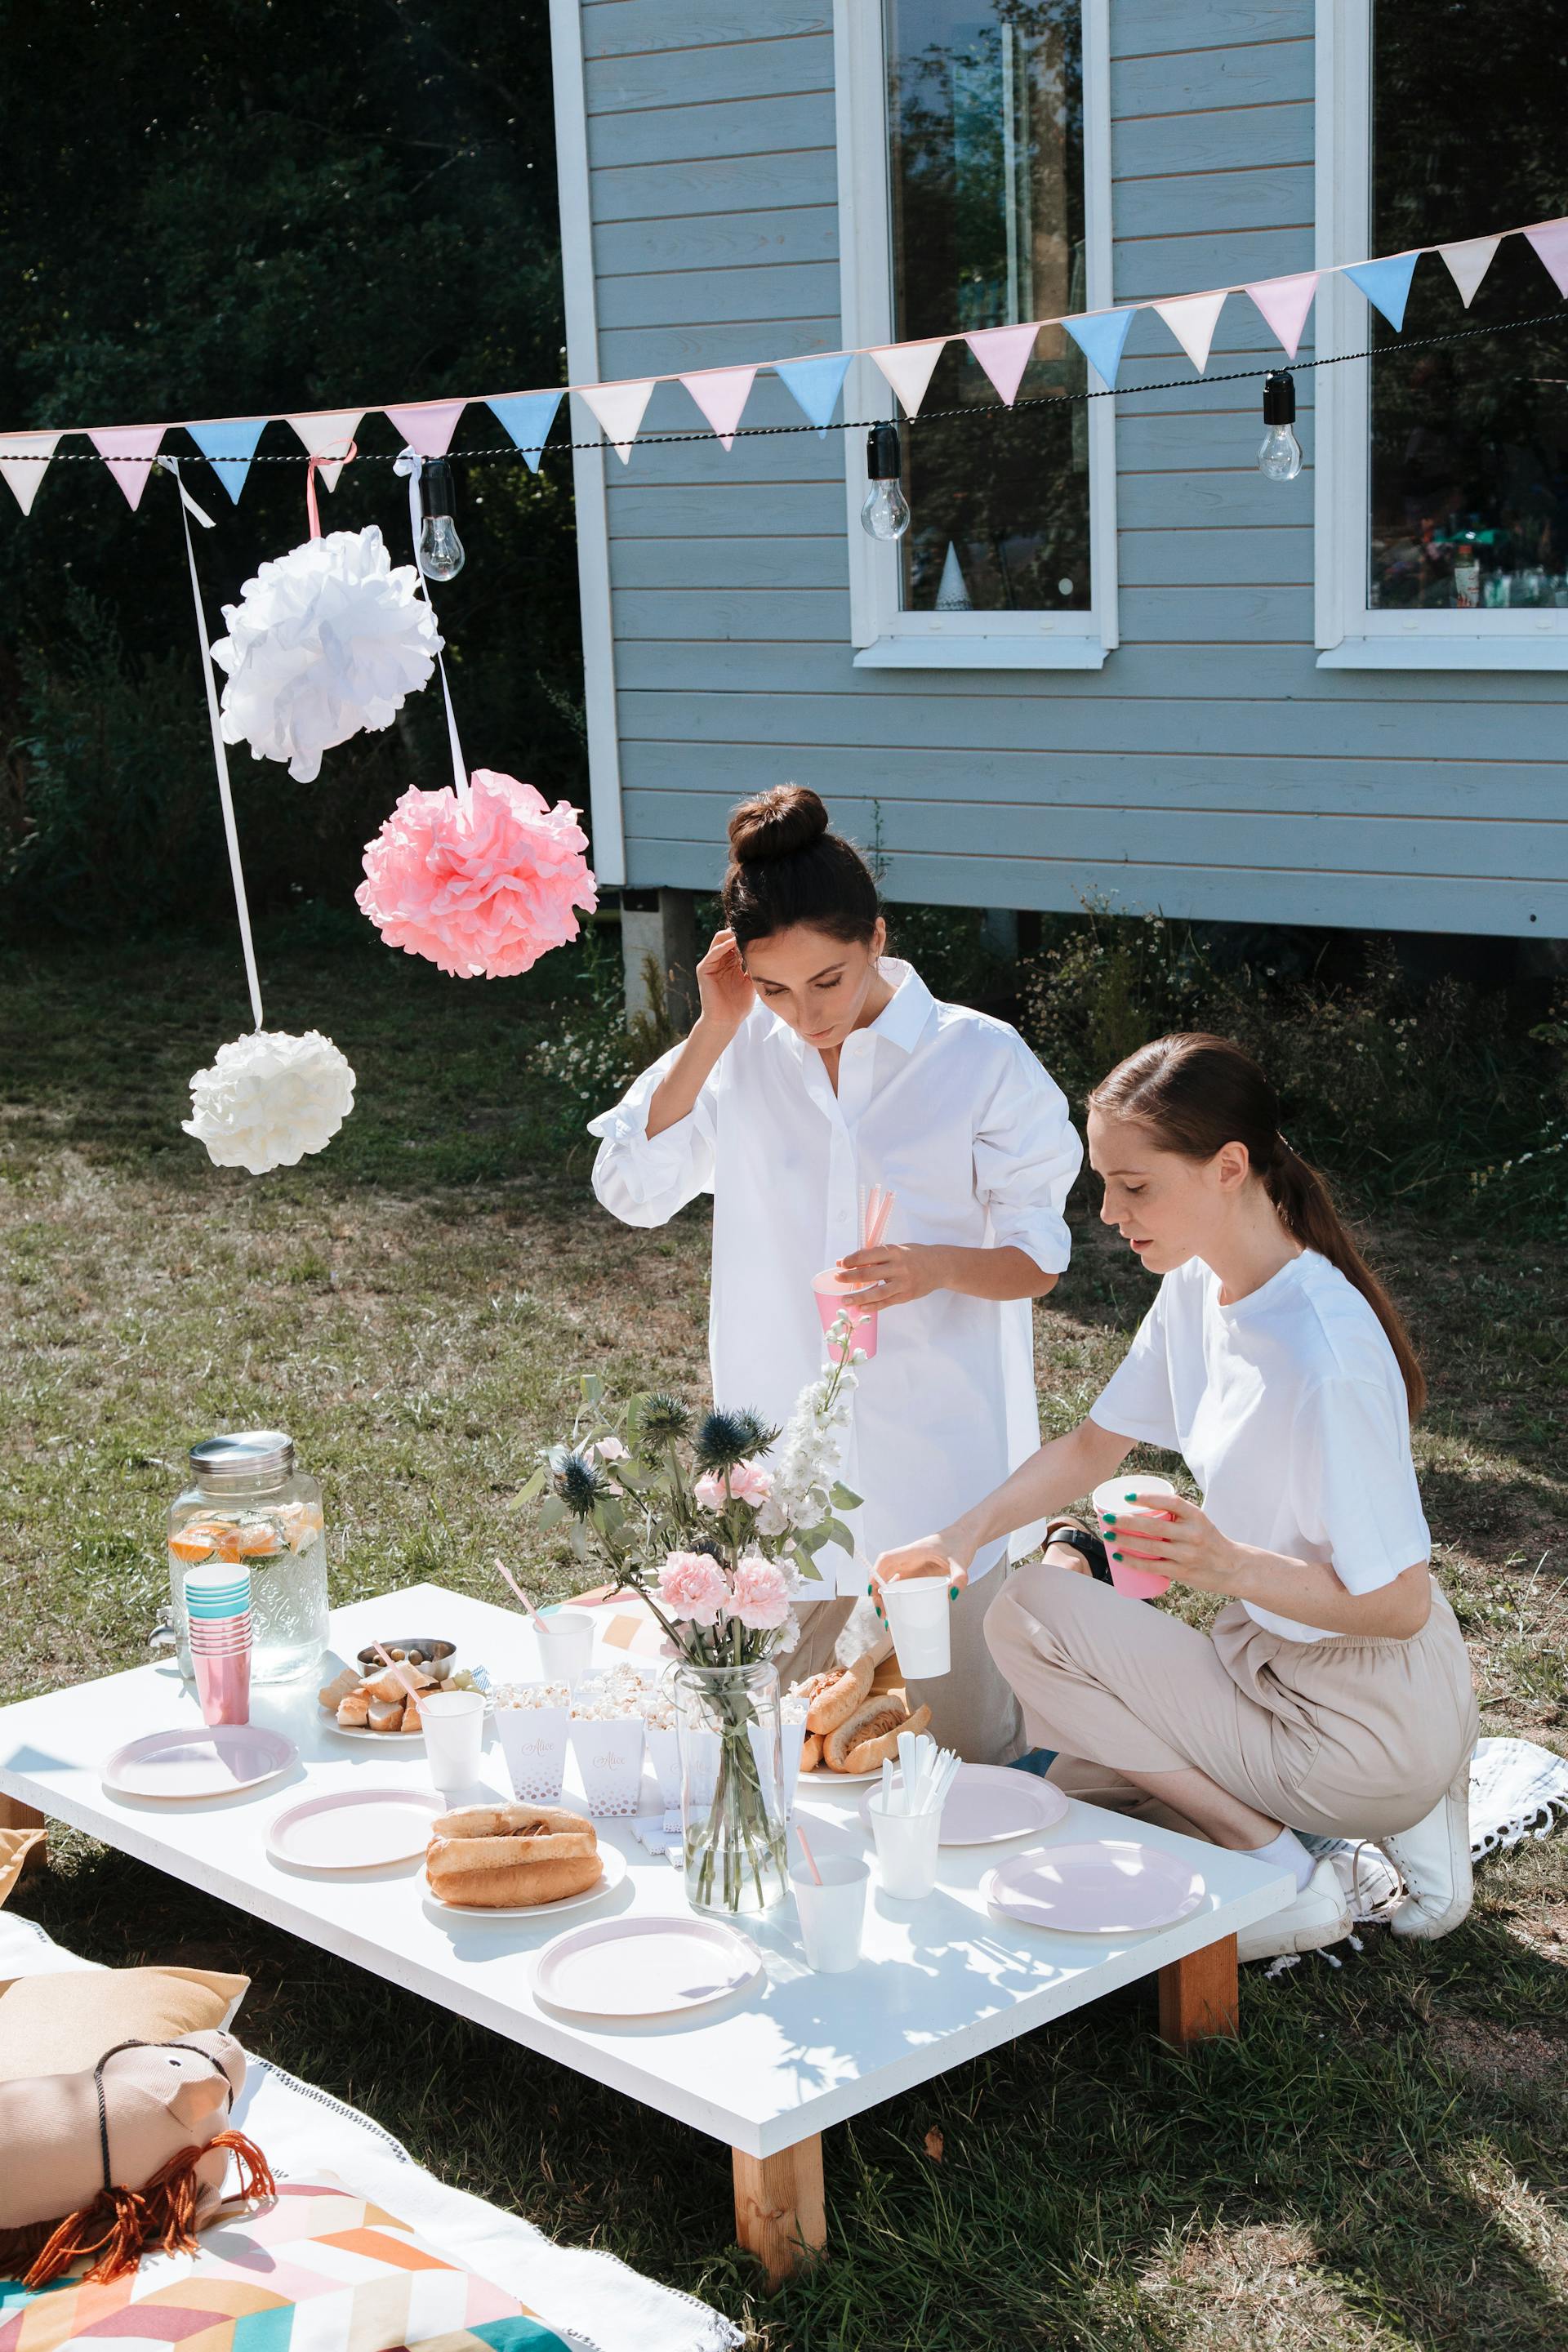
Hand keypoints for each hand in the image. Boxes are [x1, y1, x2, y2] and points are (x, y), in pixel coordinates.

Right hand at [694, 928, 753, 1035]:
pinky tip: (733, 942)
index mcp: (730, 963)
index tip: (760, 931)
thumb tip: (767, 952)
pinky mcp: (703, 969)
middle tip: (752, 927)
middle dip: (738, 932)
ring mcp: (710, 964)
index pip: (737, 942)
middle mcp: (719, 961)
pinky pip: (713, 953)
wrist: (726, 1020)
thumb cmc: (739, 1005)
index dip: (746, 936)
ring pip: (718, 940)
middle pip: (727, 937)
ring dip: (731, 935)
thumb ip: (754, 966)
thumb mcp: (751, 981)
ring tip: (743, 932)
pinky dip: (723, 946)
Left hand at [836, 1241, 944, 1309]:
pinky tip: (861, 1307)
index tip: (840, 1264)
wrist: (940, 1266)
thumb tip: (849, 1261)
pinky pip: (886, 1302)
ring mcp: (903, 1283)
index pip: (868, 1256)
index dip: (852, 1260)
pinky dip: (872, 1306)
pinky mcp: (906, 1296)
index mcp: (894, 1252)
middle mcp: (898, 1267)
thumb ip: (876, 1256)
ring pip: (877, 1292)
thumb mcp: (897, 1250)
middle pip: (869, 1274)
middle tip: (837, 1280)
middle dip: (850, 1277)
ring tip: (845, 1300)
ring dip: (858, 1297)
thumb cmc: (915, 1255)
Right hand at [869, 1534, 968, 1623]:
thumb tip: (953, 1594)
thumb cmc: (960, 1542)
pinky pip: (902, 1583)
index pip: (887, 1560)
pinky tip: (899, 1609)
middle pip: (884, 1572)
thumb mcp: (961, 1560)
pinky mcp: (918, 1572)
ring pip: (891, 1580)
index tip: (873, 1591)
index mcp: (914, 1552)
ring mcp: (912, 1565)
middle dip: (878, 1592)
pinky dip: (897, 1595)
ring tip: (888, 1615)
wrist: (965, 1535)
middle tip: (883, 1612)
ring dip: (885, 1595)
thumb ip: (959, 1577)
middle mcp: (909, 1558)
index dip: (876, 1574)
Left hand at [1103, 1489, 1243, 1595]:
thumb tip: (1141, 1509)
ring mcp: (1187, 1555)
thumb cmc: (1210, 1541)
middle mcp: (1193, 1535)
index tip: (1128, 1496)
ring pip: (1150, 1547)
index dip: (1148, 1498)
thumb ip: (1176, 1516)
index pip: (1171, 1502)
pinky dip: (1133, 1562)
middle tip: (1108, 1518)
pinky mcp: (1182, 1572)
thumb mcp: (1199, 1522)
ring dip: (1125, 1541)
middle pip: (1154, 1526)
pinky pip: (1153, 1567)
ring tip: (1108, 1535)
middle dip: (1126, 1521)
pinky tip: (1119, 1557)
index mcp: (1197, 1517)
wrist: (1234, 1568)